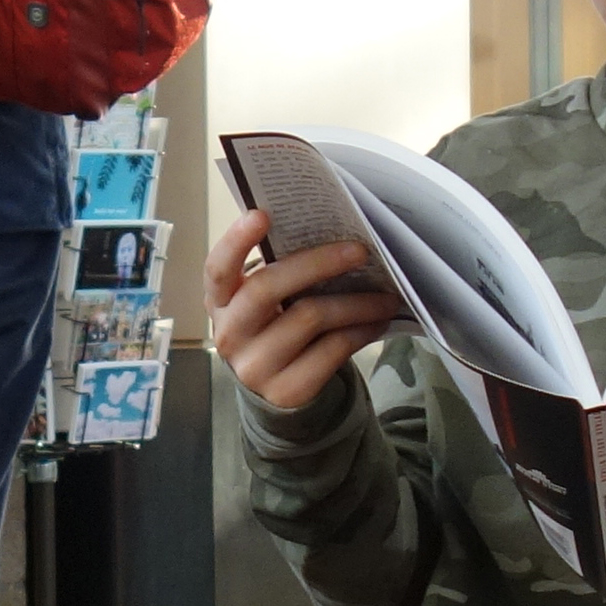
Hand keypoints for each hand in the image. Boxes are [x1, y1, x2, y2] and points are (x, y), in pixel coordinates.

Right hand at [206, 204, 398, 413]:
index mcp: (221, 301)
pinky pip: (331, 350)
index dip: (235, 241)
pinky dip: (360, 331)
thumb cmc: (274, 327)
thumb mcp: (265, 301)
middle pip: (267, 287)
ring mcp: (254, 366)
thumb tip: (339, 235)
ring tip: (387, 296)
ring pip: (310, 317)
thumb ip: (281, 271)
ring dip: (357, 302)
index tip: (262, 214)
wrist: (273, 389)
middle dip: (319, 263)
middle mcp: (230, 333)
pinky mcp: (285, 390)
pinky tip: (376, 322)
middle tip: (360, 250)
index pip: (218, 269)